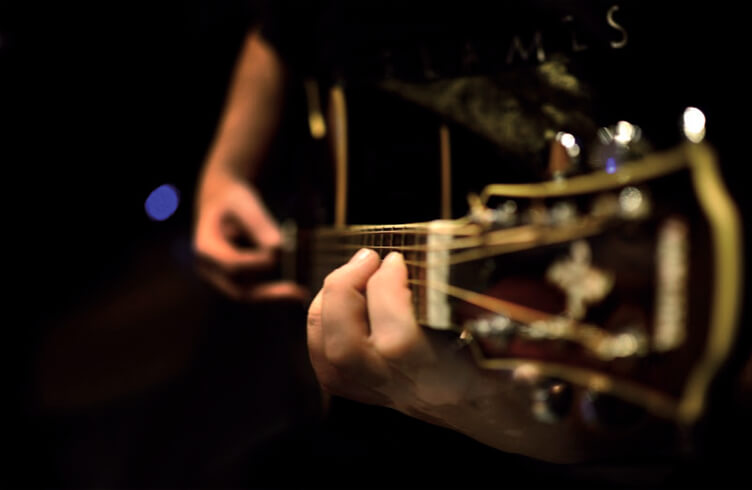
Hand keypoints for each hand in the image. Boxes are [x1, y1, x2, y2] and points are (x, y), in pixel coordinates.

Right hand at [193, 168, 305, 301]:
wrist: (219, 203)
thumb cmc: (231, 200)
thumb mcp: (243, 204)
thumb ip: (258, 225)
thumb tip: (278, 248)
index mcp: (204, 248)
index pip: (231, 264)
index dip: (256, 263)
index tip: (280, 253)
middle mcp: (210, 269)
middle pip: (239, 291)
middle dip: (270, 295)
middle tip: (299, 294)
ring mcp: (221, 278)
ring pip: (249, 295)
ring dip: (275, 297)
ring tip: (301, 294)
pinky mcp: (234, 280)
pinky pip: (255, 291)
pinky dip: (274, 292)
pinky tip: (295, 290)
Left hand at [307, 248, 603, 462]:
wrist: (513, 419)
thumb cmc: (526, 370)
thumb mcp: (527, 336)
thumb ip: (511, 299)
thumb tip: (476, 245)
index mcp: (451, 379)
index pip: (396, 341)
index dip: (386, 290)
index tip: (398, 258)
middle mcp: (411, 389)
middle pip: (346, 349)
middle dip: (343, 290)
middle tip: (369, 257)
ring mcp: (389, 394)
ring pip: (330, 359)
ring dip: (328, 305)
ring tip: (353, 272)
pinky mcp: (377, 392)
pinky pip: (329, 368)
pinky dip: (323, 328)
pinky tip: (344, 300)